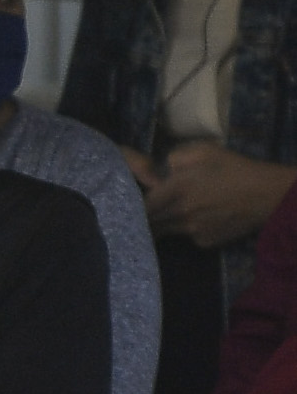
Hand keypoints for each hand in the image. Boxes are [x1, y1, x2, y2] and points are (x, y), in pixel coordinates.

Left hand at [145, 144, 295, 249]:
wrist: (268, 195)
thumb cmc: (235, 169)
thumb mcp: (203, 151)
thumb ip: (173, 159)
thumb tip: (157, 172)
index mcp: (176, 190)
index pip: (140, 204)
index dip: (130, 204)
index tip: (124, 202)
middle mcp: (180, 214)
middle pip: (148, 222)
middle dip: (140, 218)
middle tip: (137, 212)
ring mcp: (192, 231)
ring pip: (164, 231)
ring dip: (161, 225)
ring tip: (166, 215)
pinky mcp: (205, 242)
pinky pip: (186, 237)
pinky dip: (185, 229)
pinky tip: (198, 219)